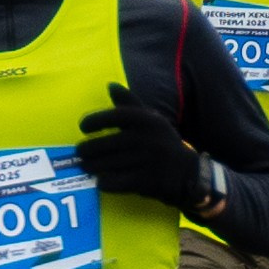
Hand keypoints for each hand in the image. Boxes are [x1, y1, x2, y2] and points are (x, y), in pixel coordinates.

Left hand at [77, 82, 208, 213]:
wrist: (188, 173)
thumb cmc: (162, 143)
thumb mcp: (151, 121)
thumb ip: (130, 104)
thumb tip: (110, 85)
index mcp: (147, 120)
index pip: (115, 116)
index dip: (95, 120)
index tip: (83, 127)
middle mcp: (147, 139)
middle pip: (105, 144)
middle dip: (87, 149)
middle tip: (81, 153)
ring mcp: (146, 161)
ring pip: (107, 164)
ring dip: (92, 166)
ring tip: (86, 166)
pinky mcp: (146, 182)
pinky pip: (115, 182)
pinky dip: (104, 182)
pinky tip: (101, 181)